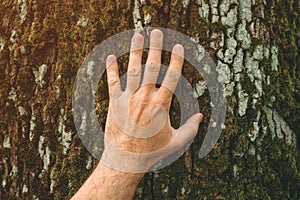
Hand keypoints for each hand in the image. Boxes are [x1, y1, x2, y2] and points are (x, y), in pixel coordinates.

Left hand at [101, 29, 202, 172]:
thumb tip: (201, 116)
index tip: (179, 47)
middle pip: (152, 66)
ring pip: (132, 69)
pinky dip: (112, 68)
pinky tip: (112, 56)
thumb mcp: (176, 143)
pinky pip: (113, 82)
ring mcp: (128, 99)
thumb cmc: (152, 152)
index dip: (177, 60)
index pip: (172, 76)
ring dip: (135, 51)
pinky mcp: (114, 103)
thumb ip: (191, 129)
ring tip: (138, 35)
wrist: (125, 161)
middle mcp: (144, 97)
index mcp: (161, 105)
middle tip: (157, 32)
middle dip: (155, 47)